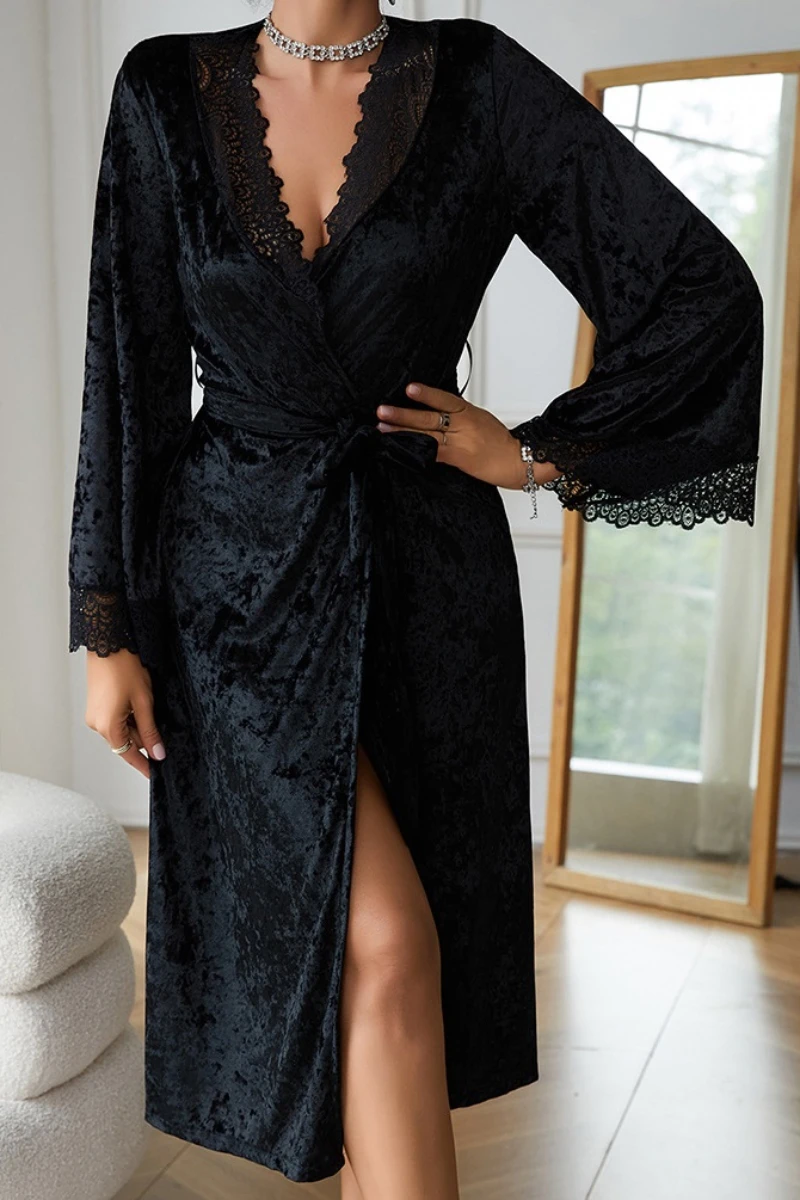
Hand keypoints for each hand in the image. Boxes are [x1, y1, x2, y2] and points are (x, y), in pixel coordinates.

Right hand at [85, 648, 165, 778]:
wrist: (108, 643)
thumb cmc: (125, 668)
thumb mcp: (144, 702)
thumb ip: (150, 730)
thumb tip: (158, 753)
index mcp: (108, 727)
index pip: (129, 755)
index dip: (145, 765)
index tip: (156, 774)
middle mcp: (96, 725)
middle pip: (126, 742)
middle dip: (144, 738)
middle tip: (161, 728)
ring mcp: (94, 716)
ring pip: (121, 730)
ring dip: (137, 725)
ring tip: (147, 705)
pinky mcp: (96, 707)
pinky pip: (115, 720)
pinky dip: (129, 717)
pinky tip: (138, 703)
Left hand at [376, 383, 562, 488]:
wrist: (518, 461)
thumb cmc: (499, 441)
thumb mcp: (480, 418)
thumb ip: (458, 414)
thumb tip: (434, 409)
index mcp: (469, 412)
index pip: (445, 399)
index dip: (427, 394)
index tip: (409, 388)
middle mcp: (464, 426)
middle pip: (430, 417)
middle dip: (404, 414)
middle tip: (382, 410)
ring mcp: (460, 443)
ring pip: (427, 436)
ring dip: (402, 432)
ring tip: (382, 428)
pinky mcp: (458, 460)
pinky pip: (433, 454)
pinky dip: (416, 450)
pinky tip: (400, 449)